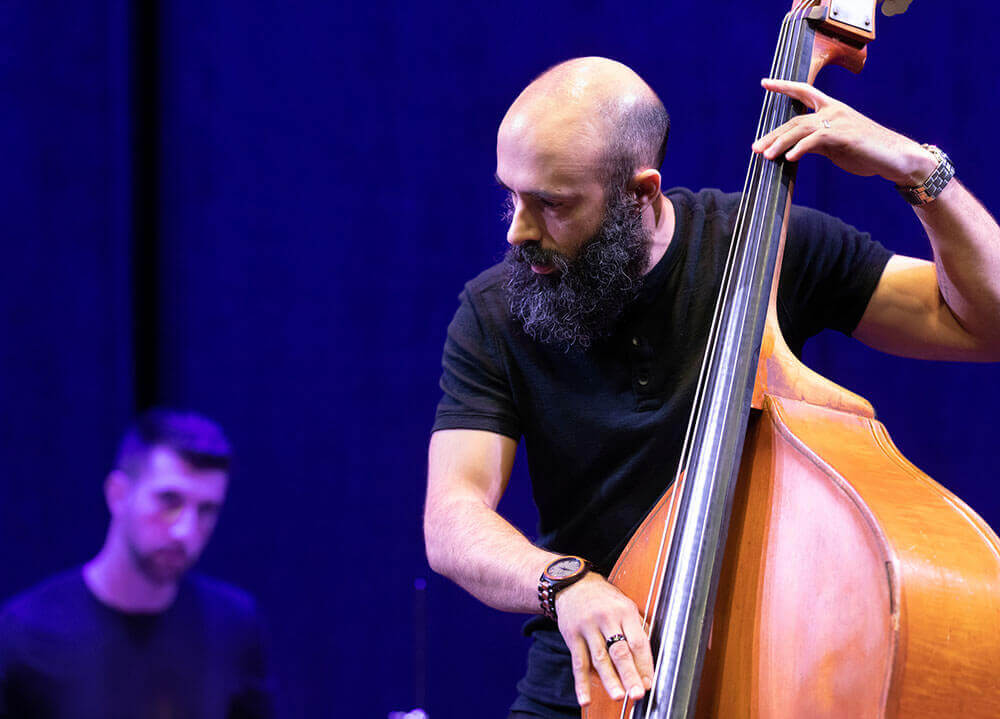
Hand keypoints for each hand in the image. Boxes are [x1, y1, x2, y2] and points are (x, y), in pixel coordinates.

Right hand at [555, 573, 653, 706]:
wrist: (573, 584)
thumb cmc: (604, 599)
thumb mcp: (624, 605)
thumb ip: (636, 629)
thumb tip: (647, 661)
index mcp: (624, 611)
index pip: (637, 641)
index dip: (644, 664)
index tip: (649, 683)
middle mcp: (606, 618)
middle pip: (619, 650)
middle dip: (629, 674)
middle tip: (637, 693)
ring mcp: (587, 627)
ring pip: (599, 658)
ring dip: (609, 679)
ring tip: (618, 696)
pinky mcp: (572, 635)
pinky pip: (578, 662)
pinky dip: (581, 683)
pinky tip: (585, 698)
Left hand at [752, 78, 935, 185]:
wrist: (894, 157)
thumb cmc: (866, 151)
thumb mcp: (836, 144)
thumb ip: (817, 141)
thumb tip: (795, 148)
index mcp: (832, 108)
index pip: (804, 91)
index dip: (784, 86)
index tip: (765, 83)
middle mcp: (834, 110)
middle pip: (795, 119)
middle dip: (773, 134)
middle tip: (755, 147)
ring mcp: (839, 121)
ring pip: (801, 128)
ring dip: (781, 143)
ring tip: (766, 155)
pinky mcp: (844, 135)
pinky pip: (816, 139)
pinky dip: (800, 148)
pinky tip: (789, 158)